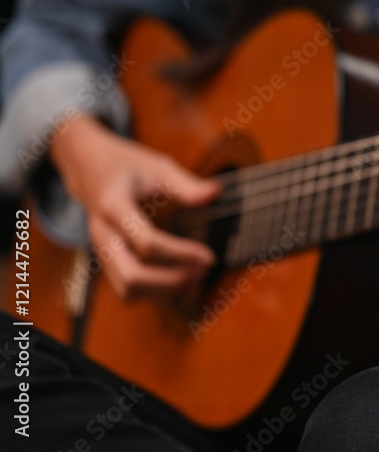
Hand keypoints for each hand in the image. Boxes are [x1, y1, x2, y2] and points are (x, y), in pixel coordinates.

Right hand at [49, 114, 218, 299]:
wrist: (86, 166)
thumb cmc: (125, 165)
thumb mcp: (156, 165)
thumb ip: (185, 183)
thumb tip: (214, 193)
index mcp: (114, 206)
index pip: (146, 242)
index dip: (180, 254)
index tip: (208, 255)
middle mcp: (103, 234)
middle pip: (132, 276)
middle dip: (171, 281)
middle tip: (203, 270)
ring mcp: (101, 250)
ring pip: (126, 289)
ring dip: (163, 291)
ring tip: (195, 276)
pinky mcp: (105, 259)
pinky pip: (126, 288)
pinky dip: (153, 291)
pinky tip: (179, 278)